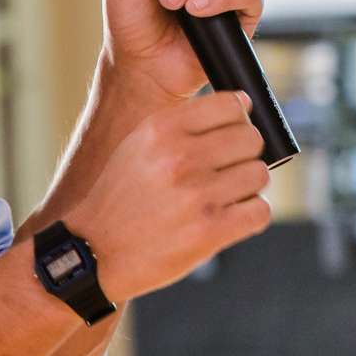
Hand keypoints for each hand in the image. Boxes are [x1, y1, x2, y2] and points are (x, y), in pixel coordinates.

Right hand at [62, 88, 271, 301]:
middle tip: (225, 173)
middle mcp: (180, 157)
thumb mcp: (140, 144)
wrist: (95, 252)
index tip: (229, 137)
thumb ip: (187, 122)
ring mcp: (197, 195)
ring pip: (259, 175)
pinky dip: (249, 216)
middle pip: (251, 139)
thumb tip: (244, 103)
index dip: (238, 122)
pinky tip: (228, 219)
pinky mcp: (210, 231)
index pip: (232, 105)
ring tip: (222, 198)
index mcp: (162, 129)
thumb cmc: (122, 197)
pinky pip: (260, 211)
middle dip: (244, 156)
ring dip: (246, 188)